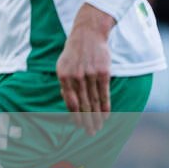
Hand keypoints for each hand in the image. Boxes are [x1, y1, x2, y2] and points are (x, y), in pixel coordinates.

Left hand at [56, 2, 114, 133]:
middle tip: (91, 133)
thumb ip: (65, 84)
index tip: (79, 126)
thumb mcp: (62, 66)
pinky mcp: (103, 72)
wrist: (88, 34)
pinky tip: (106, 115)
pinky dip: (106, 105)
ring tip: (99, 127)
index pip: (70, 102)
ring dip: (97, 116)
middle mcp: (76, 77)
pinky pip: (104, 93)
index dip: (75, 116)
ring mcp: (90, 75)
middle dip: (87, 121)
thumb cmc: (74, 52)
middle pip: (83, 104)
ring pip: (94, 101)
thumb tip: (68, 103)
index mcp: (63, 76)